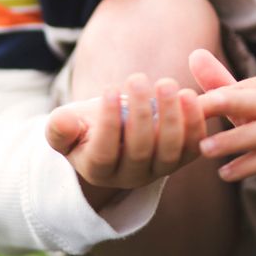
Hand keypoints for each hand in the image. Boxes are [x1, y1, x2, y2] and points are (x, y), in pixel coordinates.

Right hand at [45, 73, 205, 208]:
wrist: (114, 134)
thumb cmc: (86, 128)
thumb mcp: (66, 128)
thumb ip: (60, 128)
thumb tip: (61, 121)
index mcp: (98, 170)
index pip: (104, 152)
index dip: (107, 121)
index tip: (108, 88)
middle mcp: (130, 177)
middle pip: (140, 150)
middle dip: (140, 112)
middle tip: (138, 78)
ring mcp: (158, 170)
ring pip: (169, 151)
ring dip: (172, 117)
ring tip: (166, 84)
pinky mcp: (180, 159)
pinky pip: (192, 147)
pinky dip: (195, 123)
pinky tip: (190, 96)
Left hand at [190, 49, 255, 211]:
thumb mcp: (254, 111)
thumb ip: (225, 86)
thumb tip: (194, 54)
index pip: (252, 86)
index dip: (220, 94)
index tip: (188, 103)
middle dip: (229, 105)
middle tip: (198, 111)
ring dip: (235, 141)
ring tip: (204, 149)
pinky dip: (251, 166)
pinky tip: (226, 173)